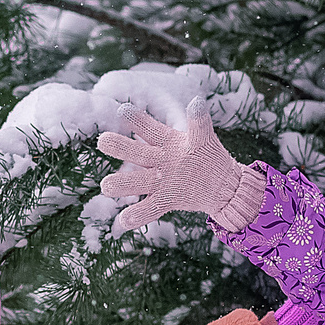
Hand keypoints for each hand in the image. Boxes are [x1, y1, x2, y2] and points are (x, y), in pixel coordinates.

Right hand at [99, 103, 261, 234]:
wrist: (221, 184)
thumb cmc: (209, 156)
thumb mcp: (204, 138)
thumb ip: (199, 123)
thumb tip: (196, 103)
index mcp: (166, 141)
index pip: (148, 128)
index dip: (136, 120)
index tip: (122, 111)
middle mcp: (158, 160)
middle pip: (136, 153)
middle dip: (119, 147)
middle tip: (103, 141)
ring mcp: (159, 182)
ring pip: (137, 182)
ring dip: (121, 184)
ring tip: (106, 186)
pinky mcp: (165, 200)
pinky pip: (149, 209)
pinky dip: (137, 215)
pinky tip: (123, 221)